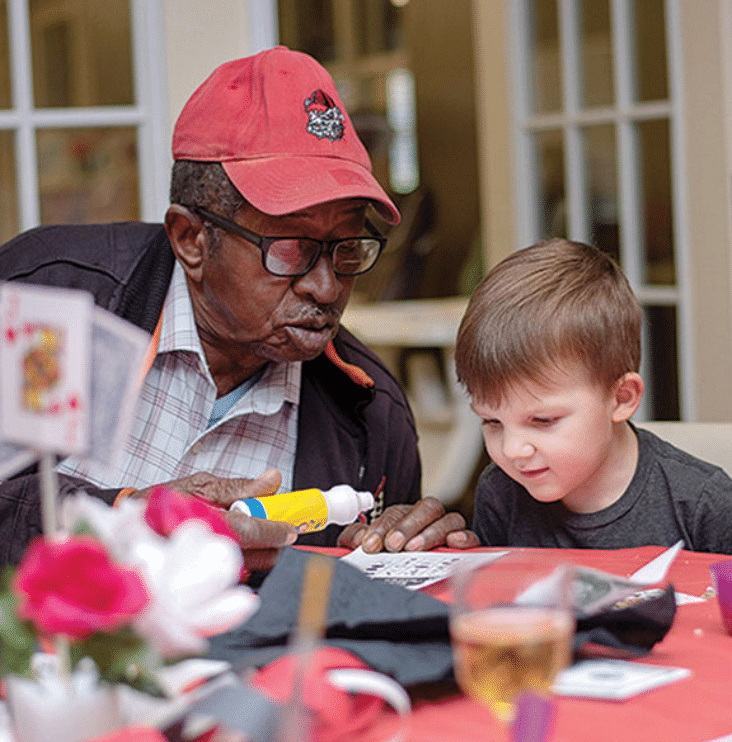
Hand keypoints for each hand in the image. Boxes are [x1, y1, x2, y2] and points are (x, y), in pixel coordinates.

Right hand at [132, 468, 296, 572]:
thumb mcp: (202, 485)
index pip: (253, 532)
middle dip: (274, 543)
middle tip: (272, 527)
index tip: (291, 528)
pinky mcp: (202, 585)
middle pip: (260, 558)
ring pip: (252, 570)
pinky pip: (235, 578)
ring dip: (260, 554)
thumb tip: (273, 480)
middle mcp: (208, 550)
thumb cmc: (164, 502)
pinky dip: (243, 564)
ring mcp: (205, 572)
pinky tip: (233, 549)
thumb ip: (241, 486)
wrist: (129, 527)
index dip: (277, 531)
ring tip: (250, 536)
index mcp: (208, 522)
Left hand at [337, 497, 479, 552]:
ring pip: (449, 519)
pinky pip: (471, 536)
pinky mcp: (467, 547)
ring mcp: (449, 531)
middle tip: (393, 545)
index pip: (395, 513)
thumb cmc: (390, 561)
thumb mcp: (368, 549)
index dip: (382, 527)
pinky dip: (464, 537)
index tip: (369, 545)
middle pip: (426, 508)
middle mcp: (429, 520)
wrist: (413, 586)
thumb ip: (357, 539)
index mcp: (406, 517)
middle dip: (408, 525)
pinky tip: (453, 542)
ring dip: (431, 532)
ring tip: (415, 548)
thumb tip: (355, 538)